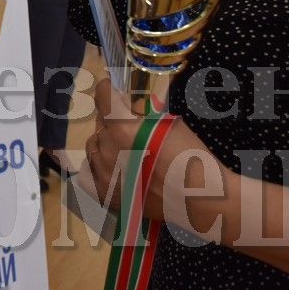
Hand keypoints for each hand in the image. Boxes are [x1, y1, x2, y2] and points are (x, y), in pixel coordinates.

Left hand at [85, 82, 219, 223]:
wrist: (197, 198)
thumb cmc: (189, 157)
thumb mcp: (168, 123)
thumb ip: (142, 114)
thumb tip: (126, 107)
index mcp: (122, 127)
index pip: (103, 96)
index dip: (108, 90)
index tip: (112, 91)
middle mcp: (107, 149)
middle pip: (100, 124)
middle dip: (113, 122)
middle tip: (131, 130)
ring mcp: (103, 173)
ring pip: (94, 146)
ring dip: (106, 144)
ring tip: (127, 152)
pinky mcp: (103, 192)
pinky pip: (91, 171)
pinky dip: (101, 166)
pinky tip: (116, 168)